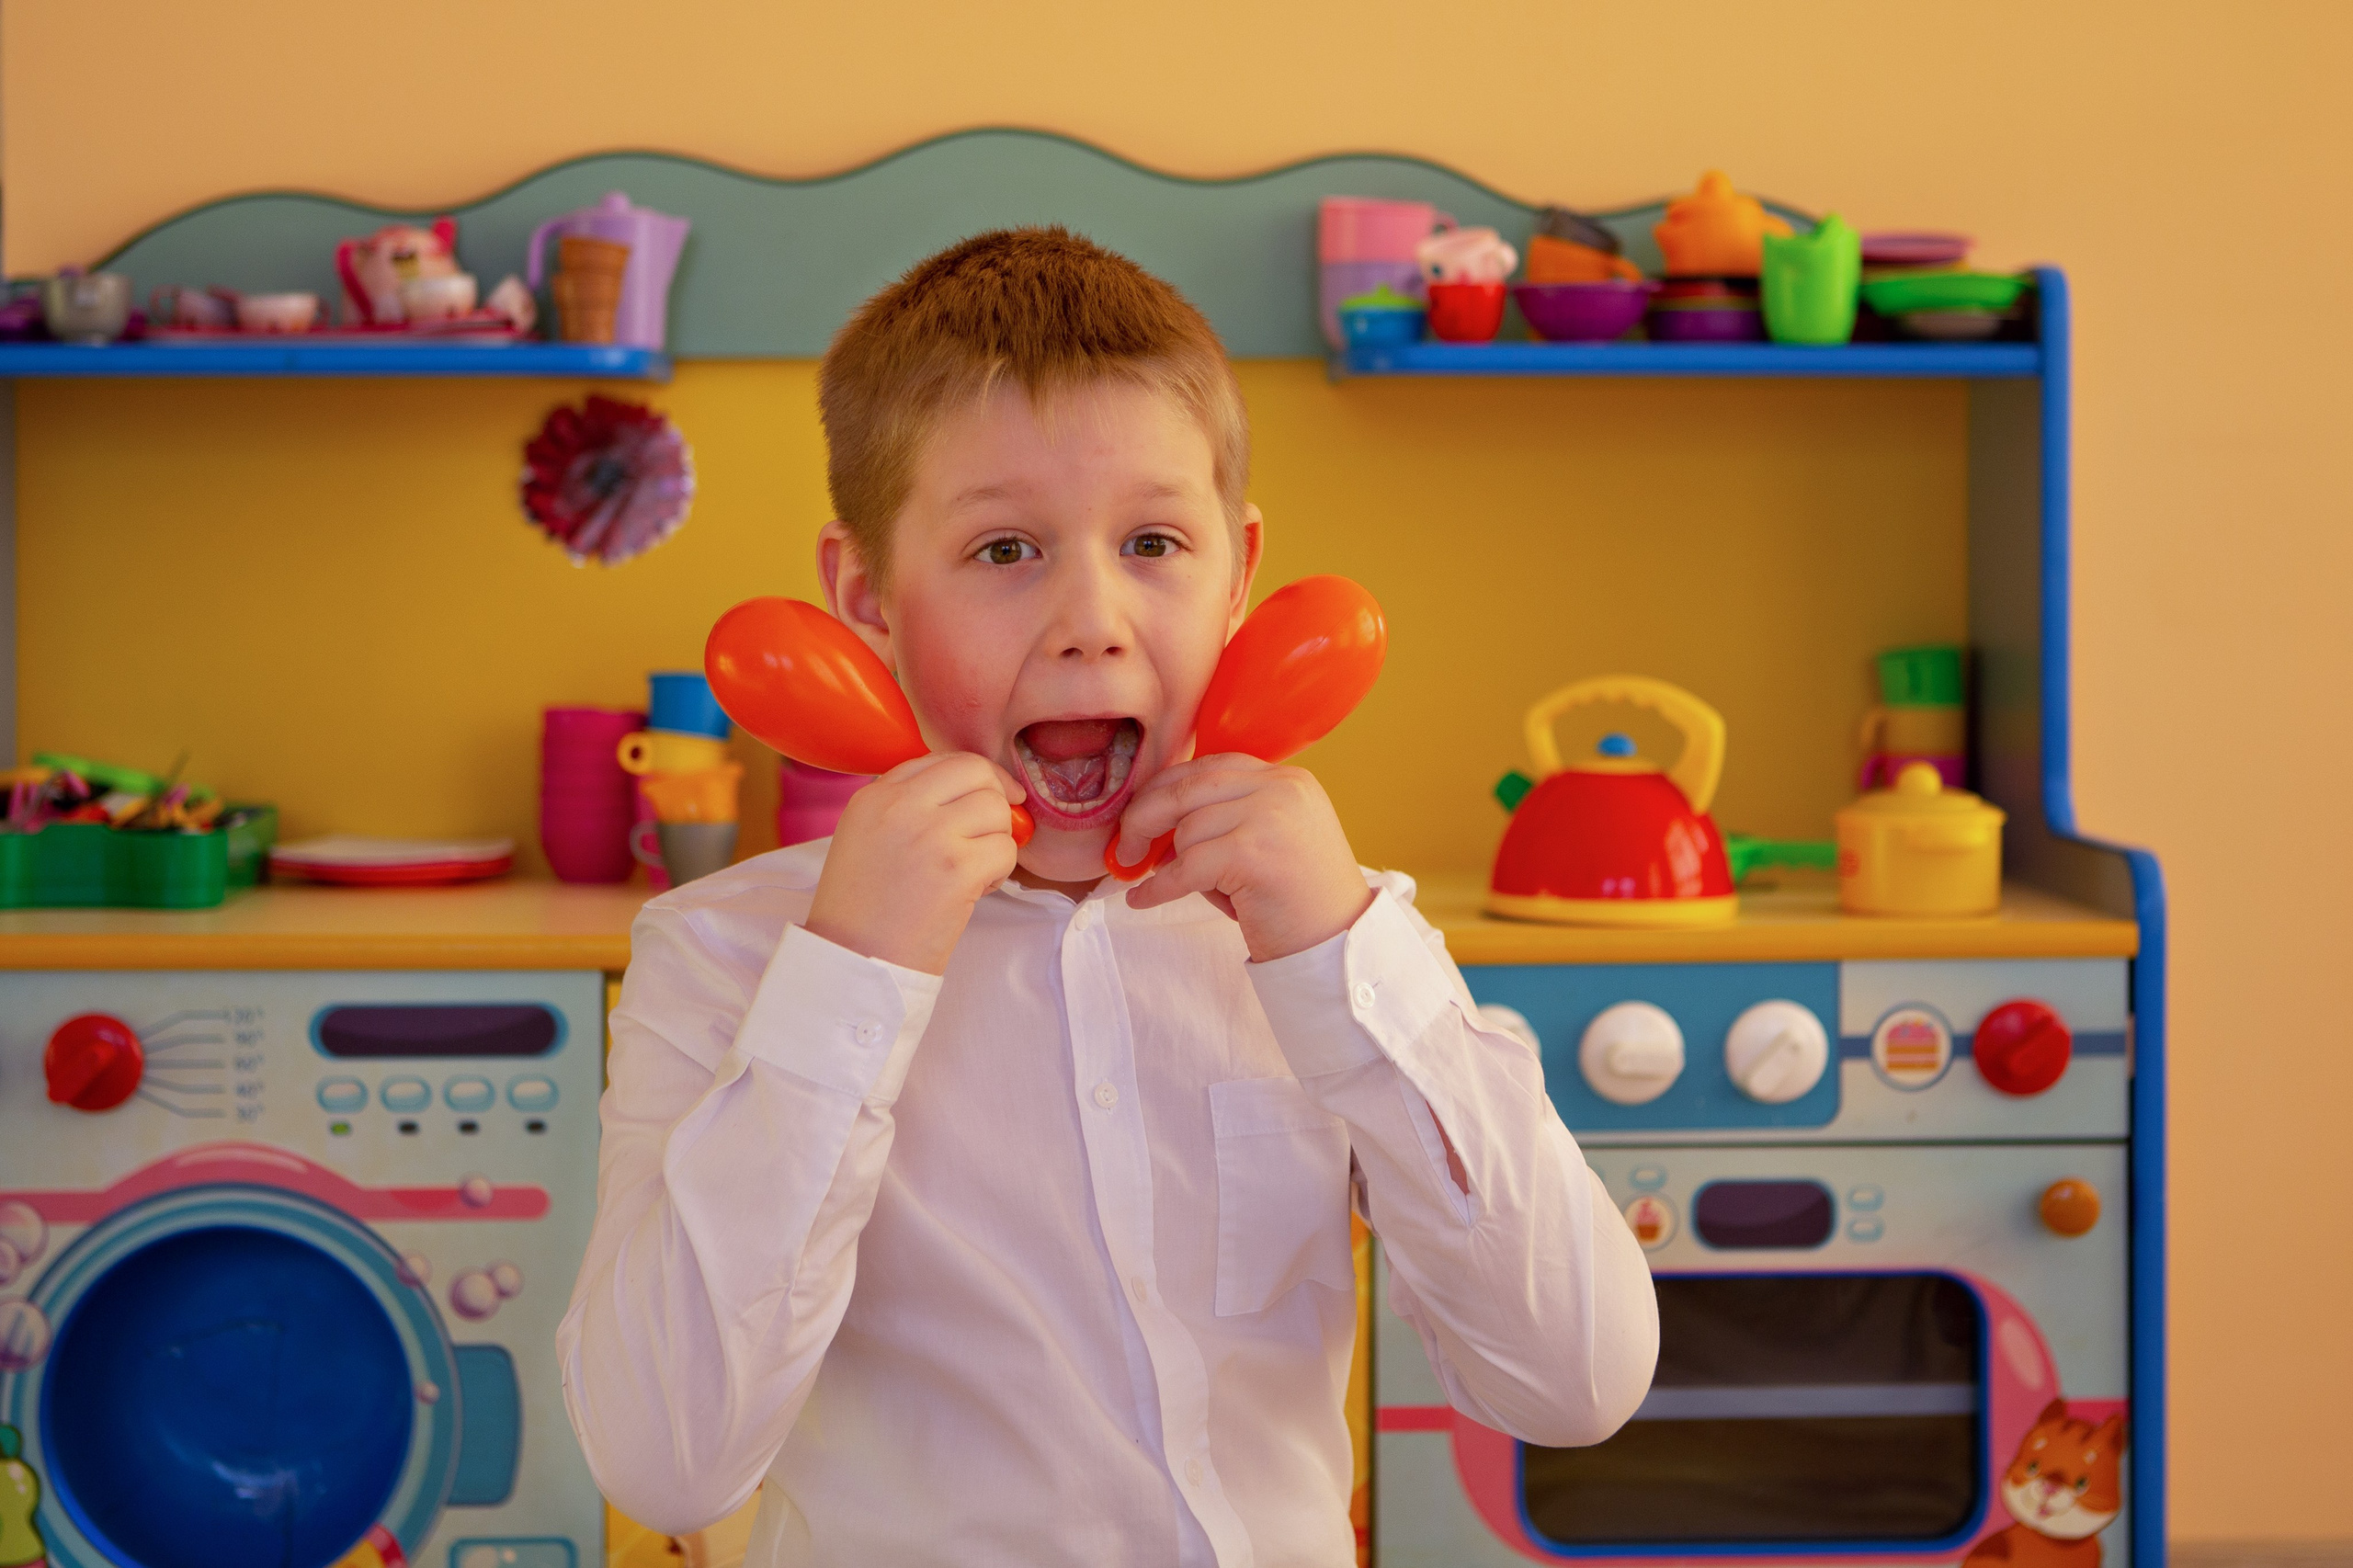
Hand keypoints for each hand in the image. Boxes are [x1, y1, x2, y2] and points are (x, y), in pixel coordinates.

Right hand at [807, 752, 1025, 974]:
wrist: (854, 962)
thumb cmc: (862, 910)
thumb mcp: (865, 838)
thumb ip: (905, 806)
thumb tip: (972, 789)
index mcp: (873, 796)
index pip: (939, 760)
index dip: (972, 778)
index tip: (985, 798)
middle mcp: (899, 806)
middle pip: (975, 771)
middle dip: (995, 798)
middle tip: (994, 829)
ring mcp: (930, 834)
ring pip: (996, 809)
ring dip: (996, 840)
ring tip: (973, 869)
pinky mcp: (957, 868)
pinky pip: (1006, 849)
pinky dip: (999, 871)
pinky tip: (974, 891)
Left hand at [1114, 755, 1373, 961]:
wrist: (1338, 943)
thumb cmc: (1296, 900)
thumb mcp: (1266, 840)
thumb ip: (1223, 818)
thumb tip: (1149, 822)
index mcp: (1287, 779)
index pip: (1209, 767)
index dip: (1165, 789)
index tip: (1140, 813)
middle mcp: (1281, 788)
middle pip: (1188, 788)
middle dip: (1145, 816)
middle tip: (1125, 846)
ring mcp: (1269, 817)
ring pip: (1187, 830)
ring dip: (1171, 863)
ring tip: (1174, 886)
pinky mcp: (1253, 853)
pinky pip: (1185, 867)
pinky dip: (1158, 888)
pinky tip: (1143, 900)